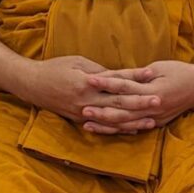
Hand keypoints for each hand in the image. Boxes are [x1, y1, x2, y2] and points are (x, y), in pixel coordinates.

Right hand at [21, 56, 162, 129]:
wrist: (33, 85)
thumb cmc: (55, 68)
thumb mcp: (78, 62)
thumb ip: (99, 72)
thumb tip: (120, 77)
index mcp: (87, 85)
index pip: (116, 85)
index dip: (136, 83)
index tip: (153, 79)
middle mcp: (87, 103)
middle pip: (119, 105)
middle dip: (141, 104)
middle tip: (160, 101)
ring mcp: (84, 115)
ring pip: (114, 121)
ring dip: (134, 122)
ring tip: (153, 121)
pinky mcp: (81, 121)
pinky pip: (104, 128)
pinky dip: (120, 130)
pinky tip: (133, 130)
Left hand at [82, 60, 193, 134]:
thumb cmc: (179, 71)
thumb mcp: (158, 68)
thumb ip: (138, 75)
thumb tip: (116, 77)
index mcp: (153, 91)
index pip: (124, 87)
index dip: (106, 83)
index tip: (89, 80)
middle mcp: (153, 108)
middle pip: (122, 111)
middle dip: (101, 111)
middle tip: (82, 110)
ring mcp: (155, 118)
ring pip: (126, 124)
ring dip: (106, 125)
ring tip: (87, 124)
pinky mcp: (156, 123)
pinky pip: (134, 129)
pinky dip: (119, 130)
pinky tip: (106, 131)